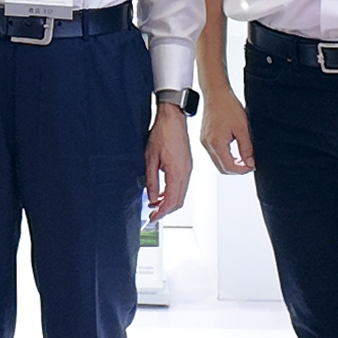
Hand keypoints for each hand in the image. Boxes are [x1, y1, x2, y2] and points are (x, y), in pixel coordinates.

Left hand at [146, 105, 193, 219]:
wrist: (173, 118)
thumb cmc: (162, 133)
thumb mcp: (150, 159)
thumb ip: (151, 181)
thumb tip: (151, 197)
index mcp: (177, 172)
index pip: (171, 201)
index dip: (162, 212)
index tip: (153, 219)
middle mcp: (185, 173)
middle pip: (178, 201)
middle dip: (166, 211)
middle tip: (153, 216)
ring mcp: (188, 169)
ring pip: (180, 194)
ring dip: (169, 202)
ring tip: (155, 205)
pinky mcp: (186, 165)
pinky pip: (181, 185)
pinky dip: (172, 193)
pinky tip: (162, 193)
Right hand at [198, 83, 255, 176]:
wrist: (216, 93)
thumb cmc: (228, 106)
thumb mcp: (242, 128)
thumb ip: (246, 148)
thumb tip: (250, 163)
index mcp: (216, 143)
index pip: (229, 167)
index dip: (242, 170)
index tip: (252, 167)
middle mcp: (208, 144)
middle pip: (222, 167)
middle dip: (236, 169)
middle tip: (249, 165)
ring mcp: (204, 141)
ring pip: (217, 161)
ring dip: (230, 163)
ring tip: (243, 158)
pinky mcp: (204, 137)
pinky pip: (214, 153)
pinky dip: (224, 156)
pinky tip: (233, 151)